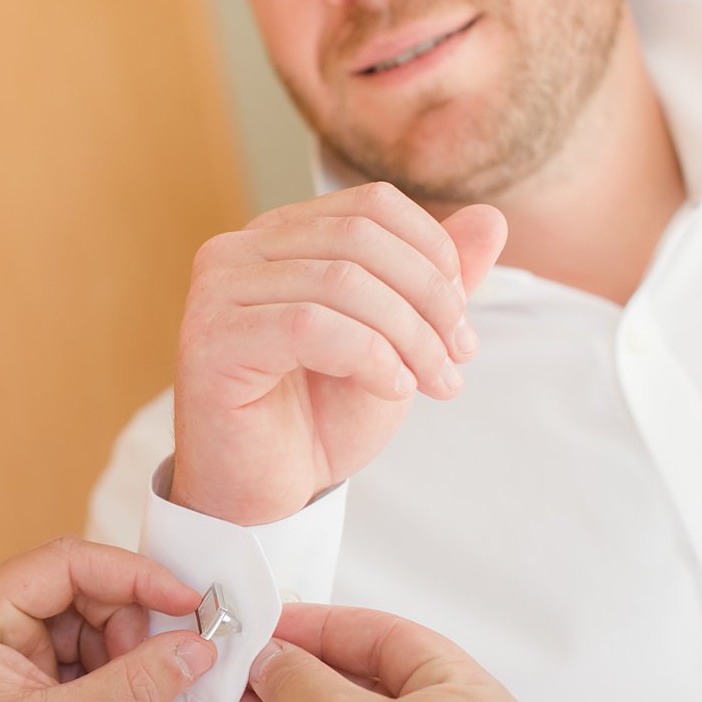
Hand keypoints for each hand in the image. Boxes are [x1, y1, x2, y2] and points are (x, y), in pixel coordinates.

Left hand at [0, 536, 216, 701]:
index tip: (187, 601)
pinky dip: (110, 684)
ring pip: (90, 625)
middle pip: (83, 590)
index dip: (133, 576)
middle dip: (126, 631)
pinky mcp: (22, 678)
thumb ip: (134, 686)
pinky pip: (83, 657)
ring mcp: (4, 649)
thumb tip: (196, 647)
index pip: (67, 563)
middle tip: (154, 673)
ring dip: (121, 663)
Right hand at [172, 183, 507, 524]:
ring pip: (341, 281)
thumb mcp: (396, 342)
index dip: (433, 256)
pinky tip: (389, 389)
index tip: (461, 327)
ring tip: (430, 384)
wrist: (265, 495)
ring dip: (407, 336)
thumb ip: (436, 282)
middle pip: (360, 239)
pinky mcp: (209, 342)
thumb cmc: (317, 419)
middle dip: (428, 299)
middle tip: (455, 360)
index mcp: (276, 238)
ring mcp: (214, 294)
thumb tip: (491, 218)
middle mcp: (235, 253)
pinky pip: (309, 325)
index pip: (371, 207)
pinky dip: (370, 357)